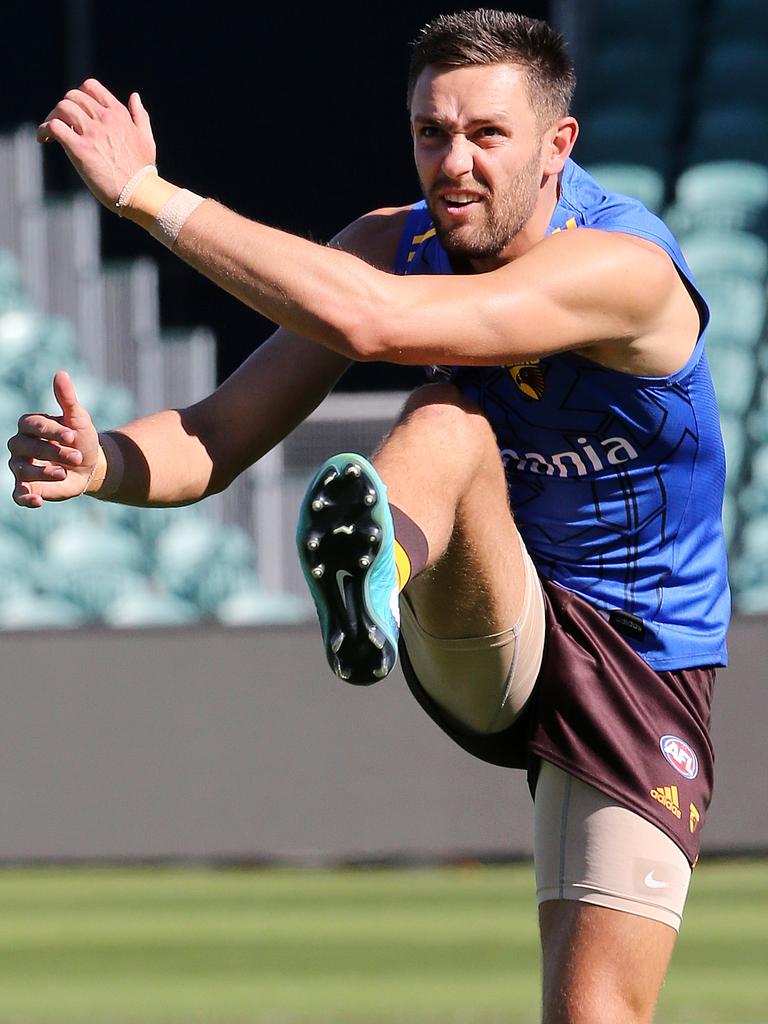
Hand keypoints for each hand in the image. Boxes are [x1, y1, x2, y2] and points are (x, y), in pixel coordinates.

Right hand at [8, 371, 101, 506]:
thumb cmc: (81, 439)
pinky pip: (18, 494)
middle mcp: (20, 445)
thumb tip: (61, 373)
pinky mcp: (26, 487)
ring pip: (22, 469)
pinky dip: (25, 498)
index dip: (51, 430)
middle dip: (52, 452)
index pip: (32, 425)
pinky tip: (37, 501)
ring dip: (43, 473)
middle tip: (76, 456)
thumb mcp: (78, 419)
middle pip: (26, 447)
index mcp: (30, 425)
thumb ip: (67, 399)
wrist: (90, 466)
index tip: (73, 436)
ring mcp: (20, 467)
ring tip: (64, 474)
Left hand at [37, 80, 155, 208]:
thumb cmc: (143, 170)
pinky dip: (44, 130)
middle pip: (72, 96)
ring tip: (51, 132)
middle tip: (62, 123)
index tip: (76, 110)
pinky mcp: (80, 148)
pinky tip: (44, 139)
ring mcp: (91, 133)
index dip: (79, 95)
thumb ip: (140, 116)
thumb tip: (134, 96)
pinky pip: (54, 127)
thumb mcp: (146, 138)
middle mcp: (104, 118)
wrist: (139, 192)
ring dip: (52, 117)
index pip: (91, 87)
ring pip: (62, 108)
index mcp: (118, 114)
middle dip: (63, 107)